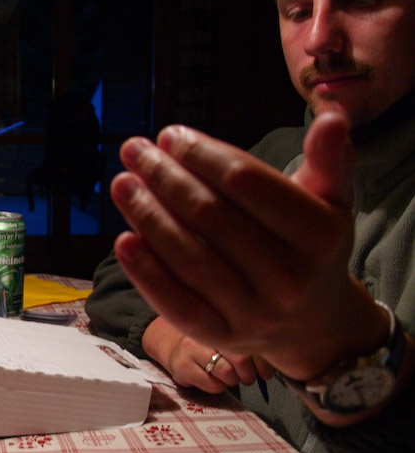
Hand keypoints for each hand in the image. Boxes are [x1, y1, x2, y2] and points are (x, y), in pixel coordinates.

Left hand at [110, 112, 387, 380]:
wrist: (312, 323)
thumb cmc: (309, 247)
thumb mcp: (330, 202)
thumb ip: (328, 159)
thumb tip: (331, 115)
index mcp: (319, 235)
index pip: (246, 181)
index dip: (201, 154)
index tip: (169, 135)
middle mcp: (289, 278)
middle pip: (210, 217)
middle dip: (165, 178)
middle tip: (135, 151)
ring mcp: (253, 313)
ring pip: (188, 259)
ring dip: (147, 217)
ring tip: (122, 184)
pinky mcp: (221, 336)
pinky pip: (175, 303)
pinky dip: (145, 272)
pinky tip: (123, 239)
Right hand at [142, 316, 270, 392]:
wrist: (172, 347)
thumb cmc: (207, 345)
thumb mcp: (224, 339)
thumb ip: (247, 347)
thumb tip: (268, 372)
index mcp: (219, 322)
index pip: (249, 342)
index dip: (262, 362)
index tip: (265, 373)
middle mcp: (204, 333)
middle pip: (240, 357)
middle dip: (248, 374)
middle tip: (247, 378)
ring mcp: (190, 350)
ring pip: (226, 372)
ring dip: (233, 381)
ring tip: (229, 378)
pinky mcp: (182, 367)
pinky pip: (212, 385)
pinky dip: (219, 387)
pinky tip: (215, 382)